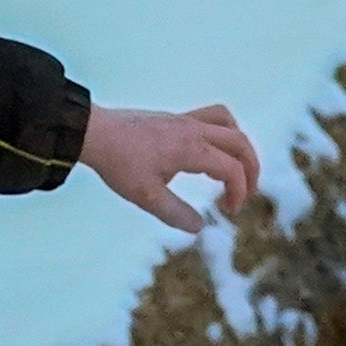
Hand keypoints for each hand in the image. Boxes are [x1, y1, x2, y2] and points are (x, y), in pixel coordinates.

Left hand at [81, 101, 259, 232]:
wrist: (94, 133)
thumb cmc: (119, 164)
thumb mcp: (146, 197)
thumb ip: (175, 213)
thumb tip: (201, 227)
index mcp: (192, 149)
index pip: (232, 169)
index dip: (239, 192)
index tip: (228, 211)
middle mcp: (194, 130)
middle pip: (239, 142)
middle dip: (251, 169)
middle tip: (246, 193)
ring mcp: (185, 120)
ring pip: (228, 123)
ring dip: (240, 146)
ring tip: (236, 169)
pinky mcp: (175, 118)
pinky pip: (211, 118)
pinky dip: (222, 134)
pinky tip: (209, 153)